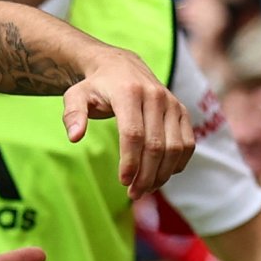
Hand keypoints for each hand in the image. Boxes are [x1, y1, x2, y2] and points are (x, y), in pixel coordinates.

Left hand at [64, 47, 196, 197]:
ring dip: (163, 173)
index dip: (130, 161)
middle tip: (134, 194)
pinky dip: (177, 163)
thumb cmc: (95, 87)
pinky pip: (187, 143)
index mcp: (129, 93)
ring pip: (175, 147)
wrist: (122, 66)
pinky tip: (162, 176)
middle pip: (156, 145)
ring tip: (146, 189)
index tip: (123, 182)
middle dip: (146, 174)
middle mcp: (156, 96)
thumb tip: (75, 137)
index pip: (134, 134)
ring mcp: (172, 103)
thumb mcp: (75, 96)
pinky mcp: (182, 111)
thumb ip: (73, 115)